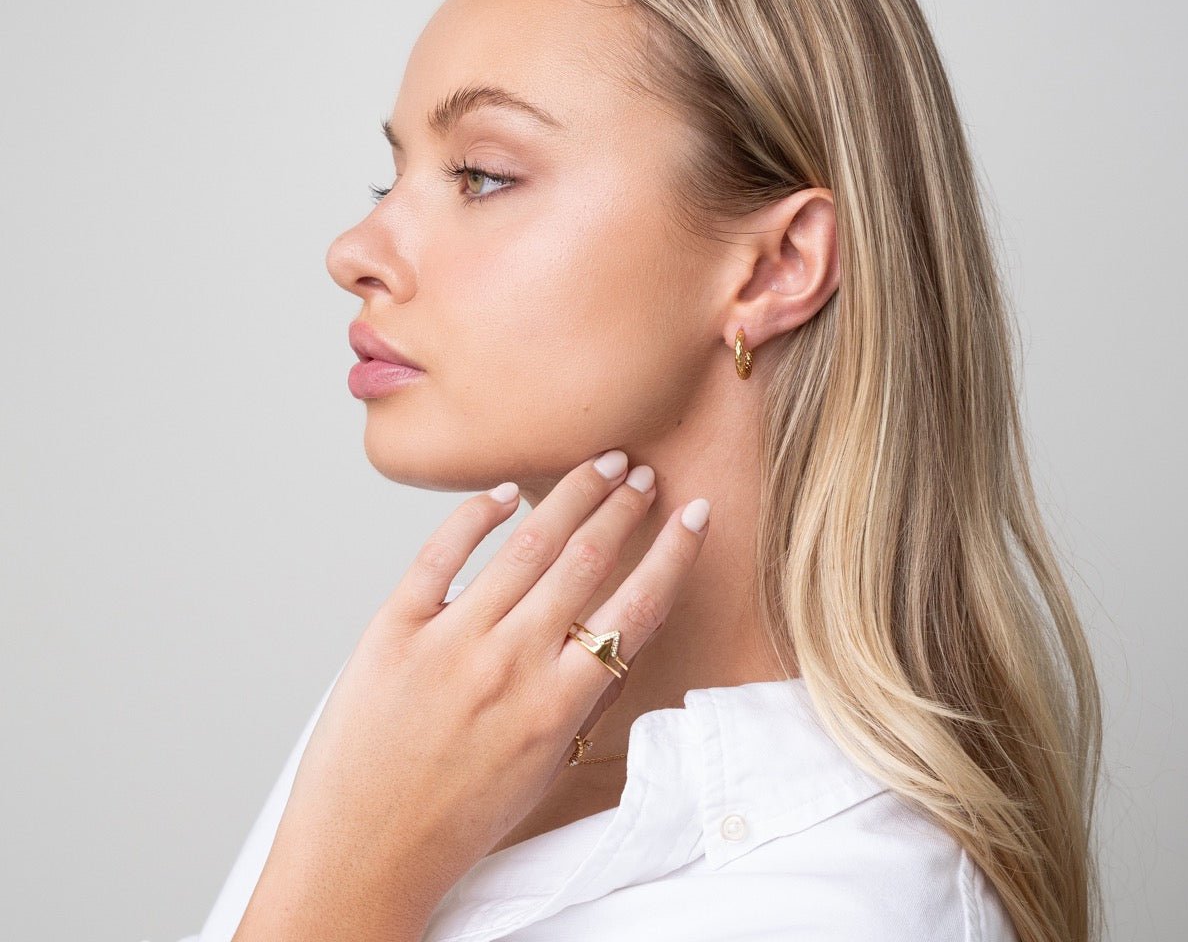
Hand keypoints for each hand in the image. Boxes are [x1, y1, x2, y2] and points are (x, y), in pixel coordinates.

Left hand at [233, 449, 710, 941]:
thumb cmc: (454, 822)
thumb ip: (582, 704)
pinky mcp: (394, 630)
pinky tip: (504, 492)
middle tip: (644, 474)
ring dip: (573, 496)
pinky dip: (476, 514)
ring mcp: (450, 642)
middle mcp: (510, 664)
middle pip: (585, 560)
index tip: (694, 514)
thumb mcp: (544, 772)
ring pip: (526, 545)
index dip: (673, 554)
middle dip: (624, 506)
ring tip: (600, 465)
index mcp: (556, 706)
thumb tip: (615, 641)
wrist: (360, 856)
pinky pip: (441, 553)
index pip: (636, 608)